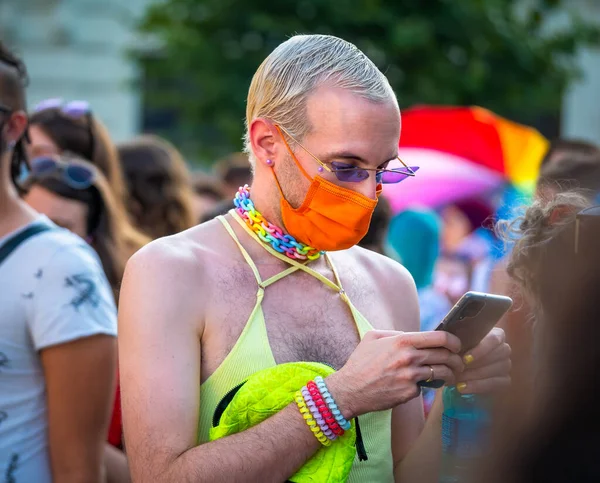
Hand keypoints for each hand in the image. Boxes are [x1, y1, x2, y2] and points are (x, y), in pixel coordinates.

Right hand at [326, 330, 463, 418]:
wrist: (350, 389)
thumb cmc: (360, 362)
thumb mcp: (373, 337)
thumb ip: (395, 333)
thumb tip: (412, 335)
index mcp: (402, 341)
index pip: (440, 337)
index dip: (454, 341)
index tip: (457, 345)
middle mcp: (409, 357)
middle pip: (446, 356)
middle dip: (457, 360)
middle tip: (459, 363)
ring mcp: (410, 376)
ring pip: (441, 373)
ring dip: (450, 375)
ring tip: (451, 376)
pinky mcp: (409, 393)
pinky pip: (425, 388)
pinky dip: (426, 387)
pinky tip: (423, 386)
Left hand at [455, 327, 510, 393]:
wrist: (458, 368)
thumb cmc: (459, 351)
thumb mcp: (458, 344)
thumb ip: (460, 342)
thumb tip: (456, 346)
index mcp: (496, 335)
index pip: (494, 339)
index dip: (480, 350)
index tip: (465, 359)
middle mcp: (504, 348)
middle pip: (496, 356)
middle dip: (475, 365)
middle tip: (458, 370)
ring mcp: (506, 364)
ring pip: (496, 370)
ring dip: (474, 376)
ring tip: (457, 379)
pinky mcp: (505, 380)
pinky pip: (496, 384)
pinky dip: (477, 386)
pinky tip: (462, 387)